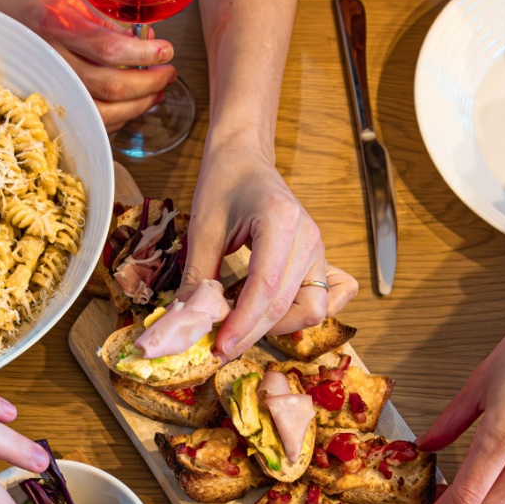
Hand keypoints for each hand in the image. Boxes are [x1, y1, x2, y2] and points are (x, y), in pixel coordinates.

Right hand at [0, 0, 176, 130]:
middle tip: (168, 74)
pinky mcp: (47, 108)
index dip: (143, 54)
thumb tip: (139, 40)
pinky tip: (130, 107)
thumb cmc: (19, 7)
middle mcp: (50, 60)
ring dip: (137, 107)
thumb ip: (99, 22)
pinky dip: (117, 118)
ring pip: (102, 113)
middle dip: (148, 84)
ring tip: (155, 93)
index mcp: (54, 24)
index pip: (108, 48)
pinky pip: (89, 122)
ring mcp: (47, 88)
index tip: (166, 51)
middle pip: (110, 86)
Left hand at [180, 139, 357, 360]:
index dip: (242, 324)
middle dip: (252, 333)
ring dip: (274, 328)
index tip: (218, 347)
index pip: (266, 288)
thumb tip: (186, 325)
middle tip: (219, 346)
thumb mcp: (202, 229)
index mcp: (281, 221)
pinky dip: (293, 316)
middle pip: (288, 306)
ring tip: (238, 324)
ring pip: (309, 310)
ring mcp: (318, 250)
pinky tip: (262, 314)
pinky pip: (319, 302)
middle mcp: (309, 237)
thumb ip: (197, 279)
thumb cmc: (223, 182)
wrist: (245, 156)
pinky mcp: (318, 261)